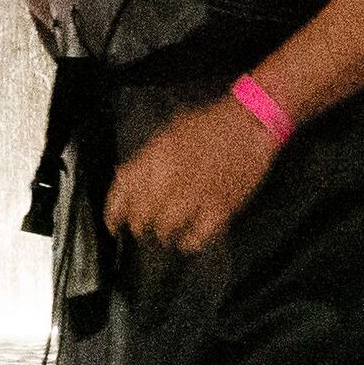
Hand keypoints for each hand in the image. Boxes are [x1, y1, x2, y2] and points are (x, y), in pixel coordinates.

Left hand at [104, 102, 277, 254]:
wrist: (249, 122)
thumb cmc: (210, 124)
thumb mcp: (170, 133)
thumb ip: (148, 158)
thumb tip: (127, 179)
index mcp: (156, 155)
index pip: (123, 190)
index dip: (114, 212)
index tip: (114, 225)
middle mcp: (171, 176)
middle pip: (141, 214)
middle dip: (138, 226)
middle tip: (143, 230)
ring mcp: (196, 193)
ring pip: (165, 228)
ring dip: (162, 235)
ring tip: (165, 236)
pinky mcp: (220, 207)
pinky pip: (198, 236)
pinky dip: (190, 242)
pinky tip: (188, 241)